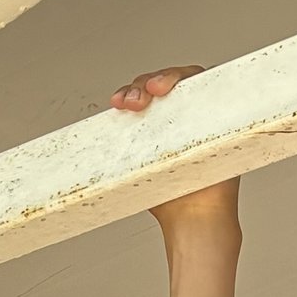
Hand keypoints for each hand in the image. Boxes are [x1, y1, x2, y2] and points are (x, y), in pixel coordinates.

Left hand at [112, 65, 240, 244]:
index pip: (144, 92)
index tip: (118, 103)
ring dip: (171, 76)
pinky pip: (218, 91)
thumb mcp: (133, 170)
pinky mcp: (224, 118)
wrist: (195, 219)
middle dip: (145, 83)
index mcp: (158, 122)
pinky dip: (204, 82)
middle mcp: (181, 113)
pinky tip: (188, 85)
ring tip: (155, 89)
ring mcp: (204, 112)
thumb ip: (116, 155)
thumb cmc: (168, 198)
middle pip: (163, 81)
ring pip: (189, 80)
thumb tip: (72, 162)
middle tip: (134, 102)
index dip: (131, 90)